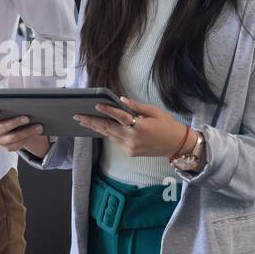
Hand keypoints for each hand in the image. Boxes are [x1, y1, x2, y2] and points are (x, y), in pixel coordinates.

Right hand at [0, 109, 48, 155]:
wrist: (16, 126)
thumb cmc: (11, 113)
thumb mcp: (9, 108)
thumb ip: (10, 105)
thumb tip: (23, 102)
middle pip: (1, 128)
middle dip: (15, 123)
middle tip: (27, 118)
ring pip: (12, 138)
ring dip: (27, 132)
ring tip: (38, 126)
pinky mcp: (7, 147)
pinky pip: (17, 145)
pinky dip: (28, 138)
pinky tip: (35, 133)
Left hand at [75, 95, 190, 157]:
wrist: (177, 145)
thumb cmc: (168, 126)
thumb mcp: (155, 111)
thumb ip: (136, 106)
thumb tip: (121, 100)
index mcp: (140, 127)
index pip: (120, 117)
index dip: (107, 110)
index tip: (96, 105)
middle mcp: (133, 139)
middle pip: (108, 128)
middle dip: (92, 122)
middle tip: (78, 116)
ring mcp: (130, 148)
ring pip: (109, 136)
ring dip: (96, 128)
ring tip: (83, 121)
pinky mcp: (130, 153)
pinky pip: (115, 141)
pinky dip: (107, 133)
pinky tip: (98, 127)